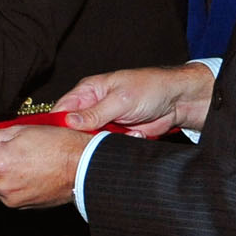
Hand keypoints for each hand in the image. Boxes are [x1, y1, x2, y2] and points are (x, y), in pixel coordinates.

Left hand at [0, 125, 91, 208]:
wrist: (85, 168)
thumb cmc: (57, 144)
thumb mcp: (17, 130)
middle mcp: (0, 186)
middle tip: (2, 142)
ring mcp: (9, 199)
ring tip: (19, 156)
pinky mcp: (18, 206)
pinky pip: (1, 190)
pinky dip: (6, 179)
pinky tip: (25, 168)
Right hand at [52, 62, 216, 138]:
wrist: (178, 101)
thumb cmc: (150, 88)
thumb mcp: (119, 99)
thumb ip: (93, 113)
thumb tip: (68, 121)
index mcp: (87, 91)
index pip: (61, 110)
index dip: (56, 125)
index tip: (57, 140)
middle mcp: (92, 108)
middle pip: (73, 130)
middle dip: (83, 138)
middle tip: (95, 140)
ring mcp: (104, 123)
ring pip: (91, 141)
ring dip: (104, 142)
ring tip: (122, 134)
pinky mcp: (116, 136)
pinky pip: (108, 146)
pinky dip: (119, 145)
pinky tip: (134, 135)